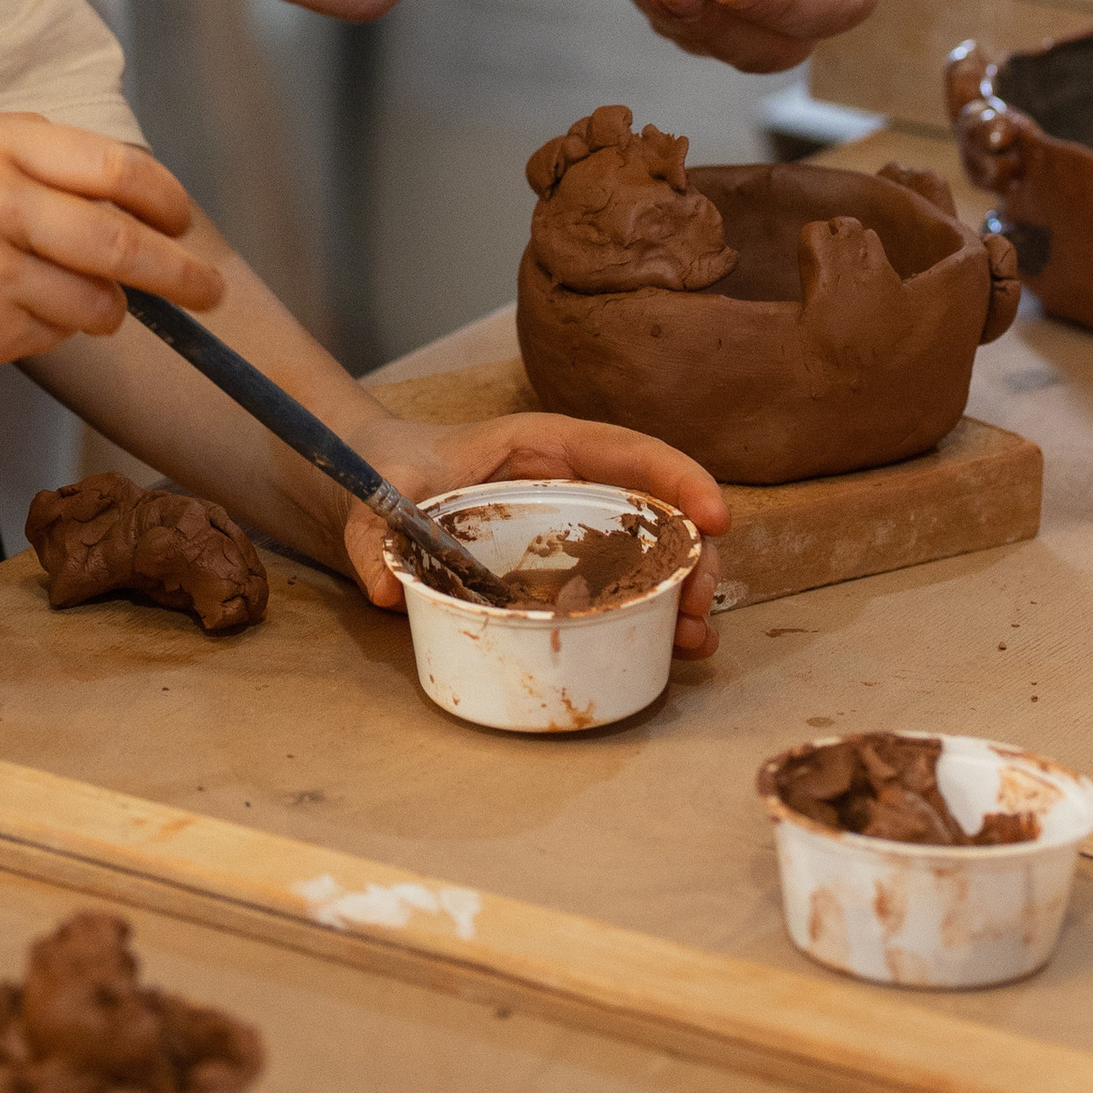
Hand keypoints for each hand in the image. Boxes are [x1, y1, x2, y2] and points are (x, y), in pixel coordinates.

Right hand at [0, 115, 223, 380]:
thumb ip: (29, 163)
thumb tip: (125, 194)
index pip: (112, 167)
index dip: (163, 200)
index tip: (184, 223)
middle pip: (121, 240)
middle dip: (179, 273)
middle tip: (207, 291)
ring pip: (94, 301)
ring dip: (101, 313)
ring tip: (64, 304)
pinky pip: (50, 336)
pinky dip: (45, 333)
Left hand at [340, 412, 726, 653]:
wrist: (382, 486)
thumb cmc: (394, 471)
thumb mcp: (383, 490)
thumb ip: (376, 533)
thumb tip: (389, 592)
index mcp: (542, 447)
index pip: (623, 449)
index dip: (677, 475)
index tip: (716, 513)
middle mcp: (574, 482)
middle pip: (654, 506)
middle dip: (691, 550)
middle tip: (697, 602)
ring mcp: (577, 526)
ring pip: (652, 549)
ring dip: (682, 588)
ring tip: (694, 635)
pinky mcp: (570, 566)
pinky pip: (626, 583)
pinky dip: (658, 611)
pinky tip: (678, 646)